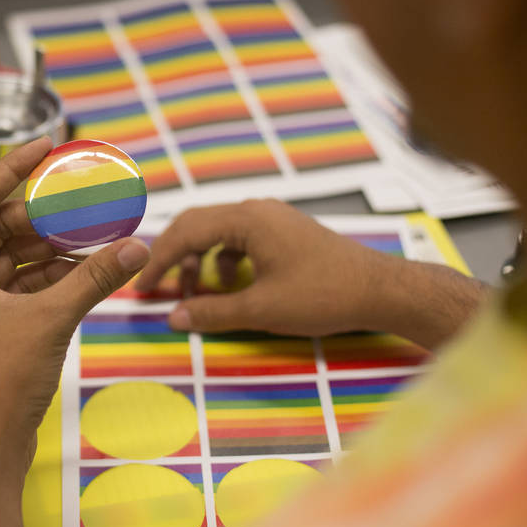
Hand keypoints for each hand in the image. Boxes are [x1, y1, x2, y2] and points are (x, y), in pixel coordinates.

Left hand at [0, 137, 149, 526]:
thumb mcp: (51, 318)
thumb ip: (95, 277)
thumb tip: (138, 248)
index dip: (15, 167)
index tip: (45, 145)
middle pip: (1, 225)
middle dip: (47, 213)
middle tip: (88, 196)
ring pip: (13, 254)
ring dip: (53, 245)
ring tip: (98, 230)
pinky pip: (19, 282)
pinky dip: (50, 273)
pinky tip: (88, 265)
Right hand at [135, 199, 484, 347]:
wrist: (381, 289)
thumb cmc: (323, 295)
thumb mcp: (262, 309)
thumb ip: (213, 312)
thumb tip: (174, 317)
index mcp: (247, 219)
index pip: (186, 231)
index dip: (159, 260)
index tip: (144, 288)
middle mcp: (257, 209)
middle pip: (198, 225)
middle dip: (175, 257)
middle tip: (158, 287)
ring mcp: (273, 218)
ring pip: (219, 232)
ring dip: (200, 261)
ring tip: (196, 294)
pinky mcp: (285, 231)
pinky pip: (240, 239)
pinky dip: (225, 262)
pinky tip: (234, 286)